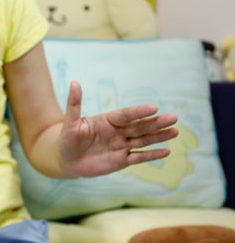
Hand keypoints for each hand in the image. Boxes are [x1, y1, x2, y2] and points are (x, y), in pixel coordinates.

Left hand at [59, 80, 178, 177]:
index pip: (126, 115)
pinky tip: (166, 152)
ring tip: (175, 132)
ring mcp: (121, 146)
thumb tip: (74, 82)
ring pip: (143, 140)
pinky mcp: (121, 160)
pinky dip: (151, 155)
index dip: (139, 112)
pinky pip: (139, 157)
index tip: (153, 108)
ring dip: (159, 137)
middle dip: (156, 123)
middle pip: (140, 126)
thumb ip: (74, 104)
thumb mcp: (70, 122)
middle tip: (174, 118)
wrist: (66, 160)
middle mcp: (118, 131)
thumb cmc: (67, 139)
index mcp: (108, 120)